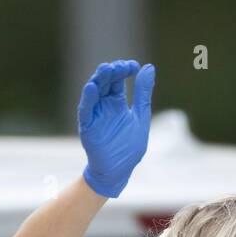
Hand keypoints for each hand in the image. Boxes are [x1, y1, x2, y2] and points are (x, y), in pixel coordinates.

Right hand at [77, 58, 155, 197]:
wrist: (119, 171)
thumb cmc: (129, 147)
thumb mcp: (141, 116)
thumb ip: (143, 93)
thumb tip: (149, 67)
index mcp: (117, 103)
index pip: (117, 80)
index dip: (124, 70)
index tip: (134, 66)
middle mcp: (104, 106)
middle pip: (105, 82)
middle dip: (112, 72)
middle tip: (120, 66)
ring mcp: (94, 115)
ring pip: (93, 92)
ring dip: (98, 80)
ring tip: (106, 69)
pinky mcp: (87, 126)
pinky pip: (85, 110)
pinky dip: (88, 99)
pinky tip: (92, 87)